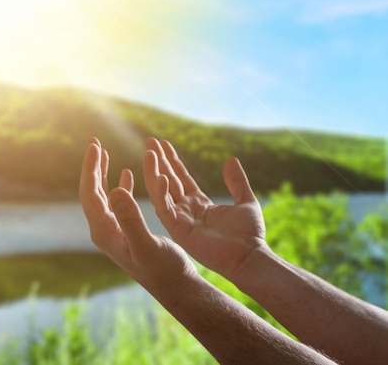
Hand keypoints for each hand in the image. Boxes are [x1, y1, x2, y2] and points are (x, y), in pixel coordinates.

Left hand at [78, 137, 198, 296]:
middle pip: (92, 192)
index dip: (91, 168)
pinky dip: (118, 185)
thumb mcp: (147, 244)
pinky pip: (116, 203)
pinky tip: (124, 175)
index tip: (95, 145)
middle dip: (92, 166)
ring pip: (102, 196)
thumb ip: (131, 219)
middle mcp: (104, 231)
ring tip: (102, 152)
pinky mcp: (125, 231)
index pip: (90, 194)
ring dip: (102, 173)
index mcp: (104, 232)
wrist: (175, 288)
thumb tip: (115, 190)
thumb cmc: (163, 270)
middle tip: (93, 141)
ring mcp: (114, 231)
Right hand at [144, 138, 266, 279]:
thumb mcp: (245, 201)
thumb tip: (231, 159)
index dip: (172, 161)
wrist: (249, 257)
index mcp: (199, 204)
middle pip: (168, 180)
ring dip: (154, 172)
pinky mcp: (179, 230)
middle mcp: (186, 210)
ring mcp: (181, 220)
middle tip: (150, 141)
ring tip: (149, 153)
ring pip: (162, 192)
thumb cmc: (249, 235)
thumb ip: (236, 181)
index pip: (180, 178)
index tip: (162, 144)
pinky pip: (165, 209)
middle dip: (158, 161)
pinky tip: (161, 177)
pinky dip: (161, 193)